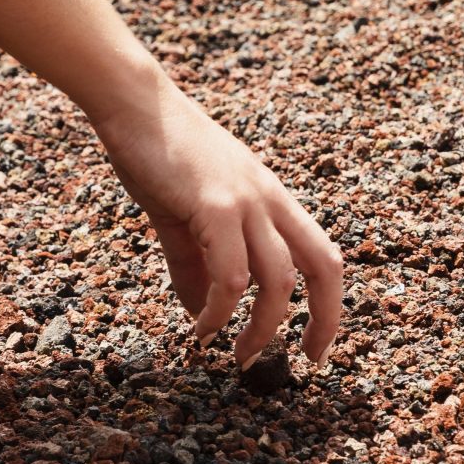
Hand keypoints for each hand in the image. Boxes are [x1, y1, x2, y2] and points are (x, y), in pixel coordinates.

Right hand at [90, 78, 343, 366]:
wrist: (133, 101)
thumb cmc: (157, 152)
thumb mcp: (183, 215)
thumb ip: (194, 266)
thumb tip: (201, 314)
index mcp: (271, 200)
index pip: (322, 256)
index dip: (330, 304)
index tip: (315, 346)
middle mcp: (270, 200)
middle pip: (323, 267)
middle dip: (324, 321)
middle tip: (302, 362)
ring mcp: (247, 201)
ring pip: (278, 281)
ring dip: (261, 329)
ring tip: (234, 356)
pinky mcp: (216, 205)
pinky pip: (232, 275)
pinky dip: (220, 312)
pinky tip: (202, 329)